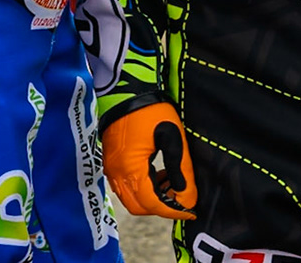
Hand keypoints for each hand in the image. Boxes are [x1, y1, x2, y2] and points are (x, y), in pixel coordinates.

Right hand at [102, 101, 196, 219]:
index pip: (153, 203)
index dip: (172, 210)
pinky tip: (157, 172)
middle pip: (139, 206)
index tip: (190, 211)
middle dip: (162, 206)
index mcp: (131, 169)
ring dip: (152, 197)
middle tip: (181, 196)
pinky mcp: (110, 162)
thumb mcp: (172, 137)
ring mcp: (111, 169)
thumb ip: (179, 168)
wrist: (125, 90)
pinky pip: (125, 187)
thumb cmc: (150, 109)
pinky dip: (142, 187)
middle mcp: (116, 174)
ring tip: (171, 181)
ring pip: (131, 198)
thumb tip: (186, 194)